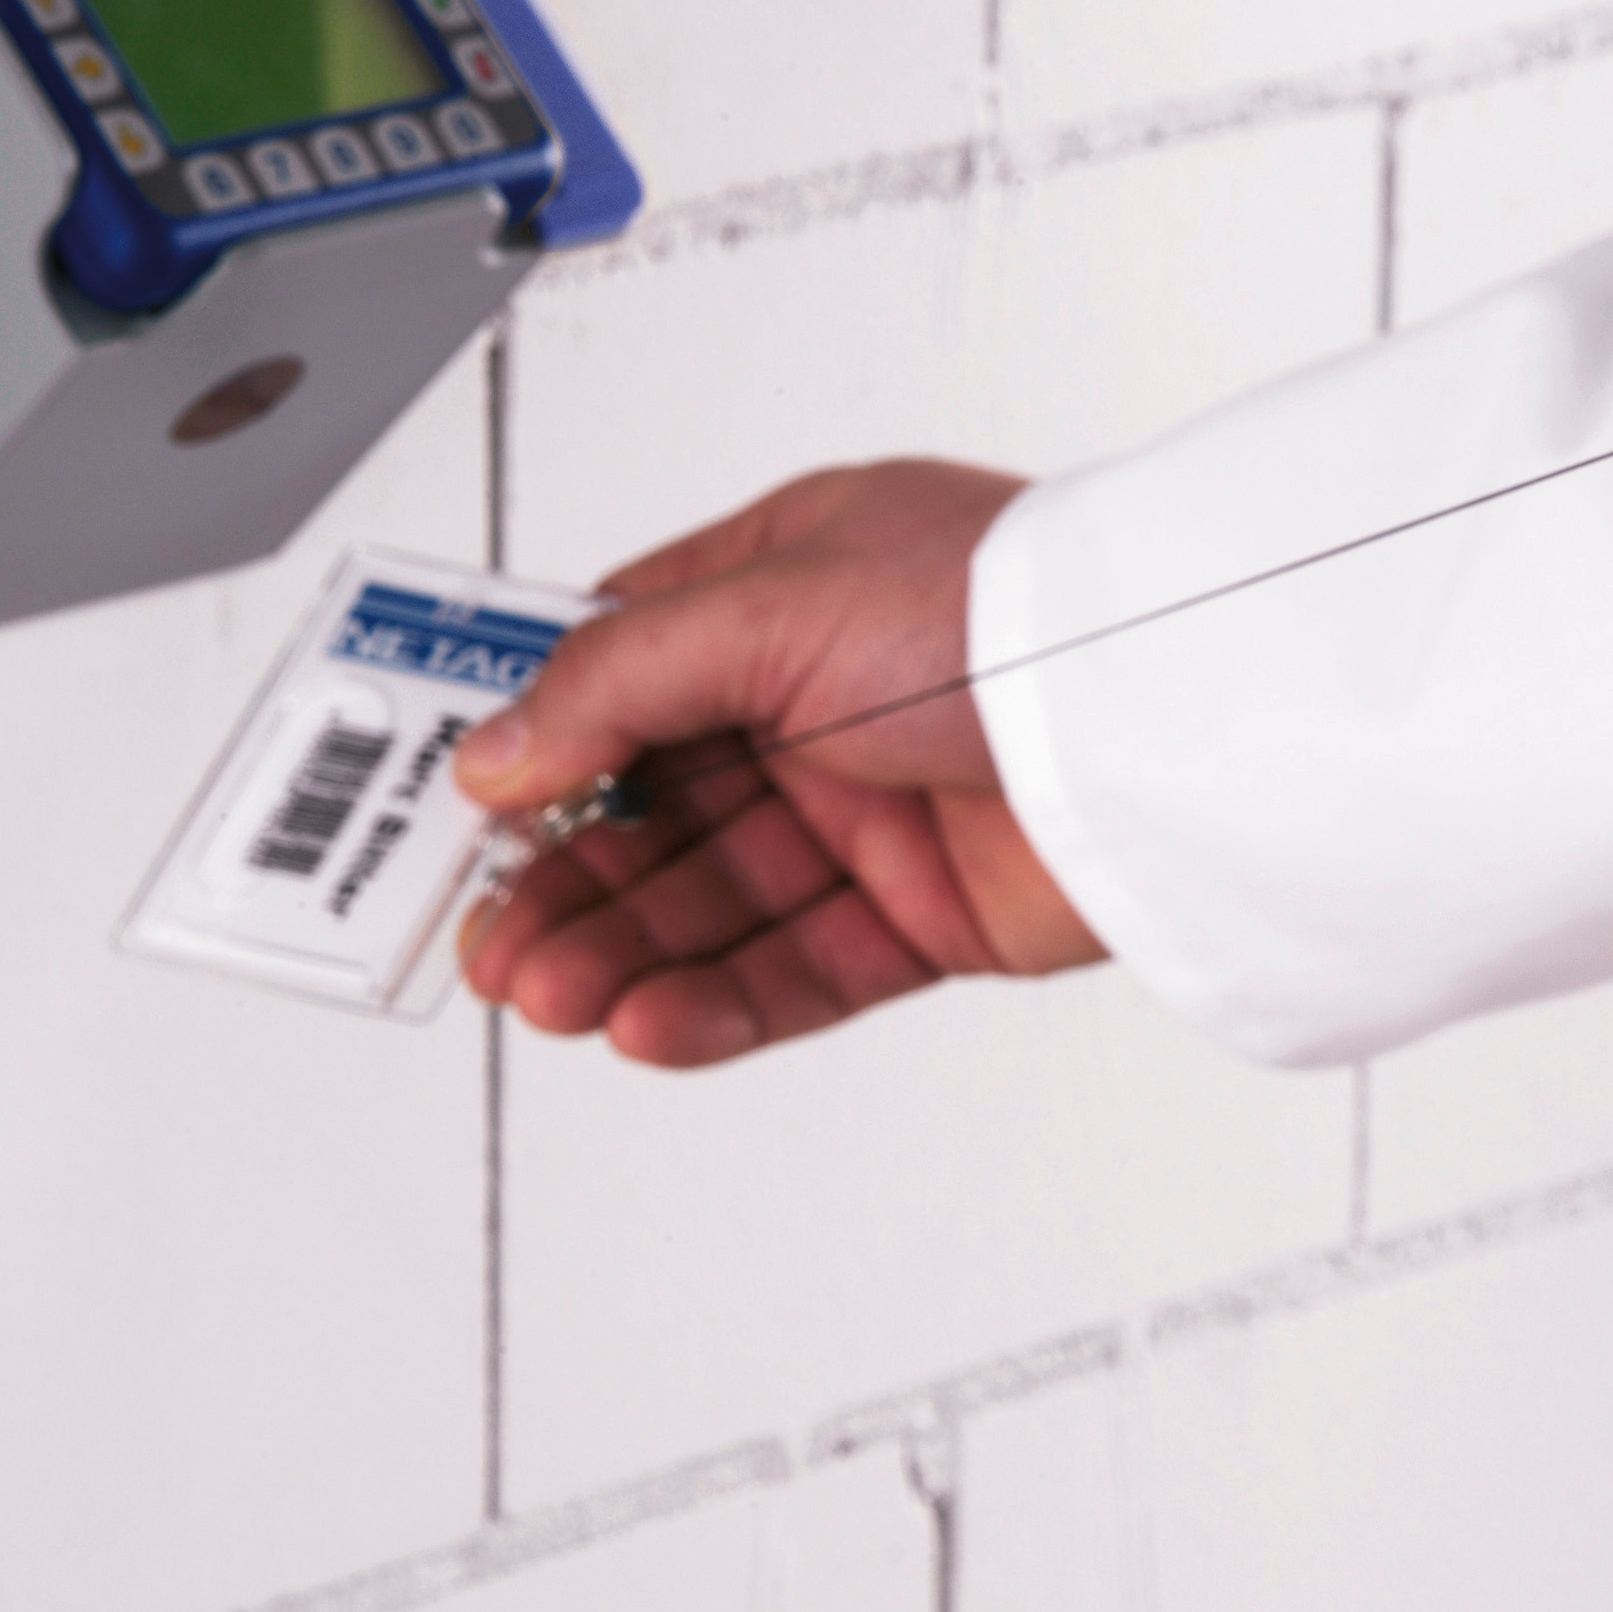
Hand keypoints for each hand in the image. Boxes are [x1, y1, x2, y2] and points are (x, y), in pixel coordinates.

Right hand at [452, 460, 1106, 1065]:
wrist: (1152, 713)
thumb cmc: (996, 608)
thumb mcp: (770, 607)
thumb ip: (616, 683)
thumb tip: (496, 753)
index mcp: (786, 587)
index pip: (623, 668)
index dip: (539, 742)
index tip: (460, 810)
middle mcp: (826, 697)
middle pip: (657, 806)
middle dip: (568, 877)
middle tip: (488, 941)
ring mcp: (877, 809)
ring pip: (716, 900)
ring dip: (624, 950)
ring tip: (546, 994)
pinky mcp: (930, 914)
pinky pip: (798, 970)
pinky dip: (716, 1003)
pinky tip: (642, 1024)